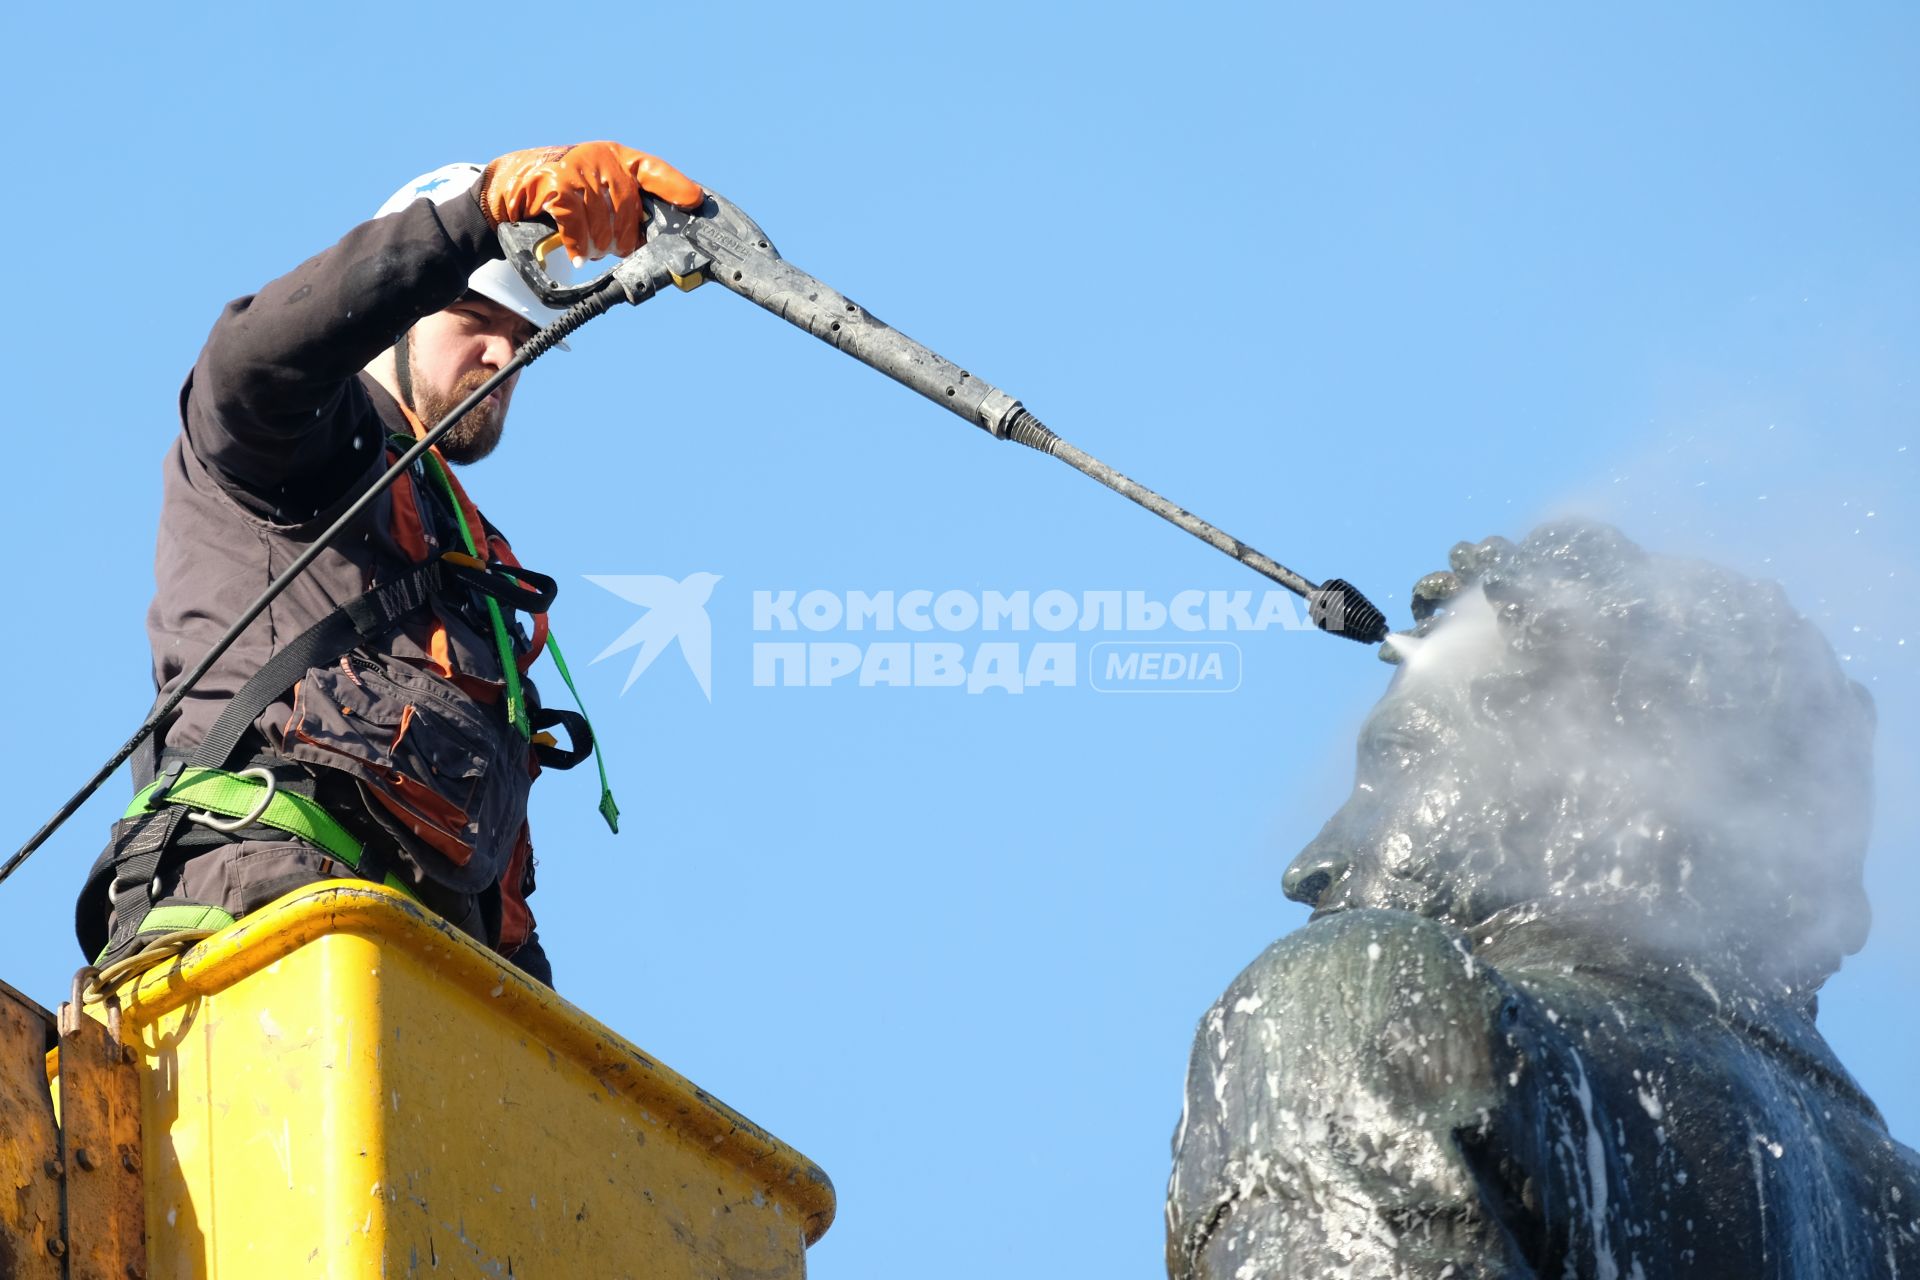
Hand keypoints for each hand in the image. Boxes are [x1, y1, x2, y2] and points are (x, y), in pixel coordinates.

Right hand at [476, 142, 702, 262]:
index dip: (675, 185)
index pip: (652, 169)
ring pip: (604, 219)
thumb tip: (656, 232)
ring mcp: (576, 168)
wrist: (506, 189)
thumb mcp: (594, 190)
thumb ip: (622, 202)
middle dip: (626, 237)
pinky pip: (577, 223)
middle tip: (616, 250)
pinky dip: (578, 245)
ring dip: (599, 245)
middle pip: (630, 206)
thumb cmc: (558, 193)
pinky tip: (578, 256)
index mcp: (615, 157)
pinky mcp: (554, 184)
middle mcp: (598, 157)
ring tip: (592, 252)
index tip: (695, 201)